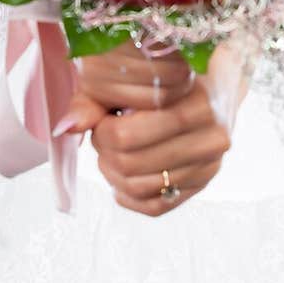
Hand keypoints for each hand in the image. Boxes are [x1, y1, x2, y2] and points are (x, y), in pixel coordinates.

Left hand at [54, 38, 247, 216]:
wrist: (218, 84)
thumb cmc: (167, 75)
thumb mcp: (134, 76)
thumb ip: (96, 98)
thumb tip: (65, 128)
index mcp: (195, 101)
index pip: (126, 135)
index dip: (102, 130)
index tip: (101, 117)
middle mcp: (211, 135)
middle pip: (130, 163)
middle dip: (104, 152)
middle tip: (101, 135)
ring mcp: (210, 163)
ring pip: (140, 187)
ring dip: (112, 174)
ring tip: (109, 154)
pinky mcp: (203, 184)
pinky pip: (156, 206)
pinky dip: (129, 197)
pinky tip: (121, 180)